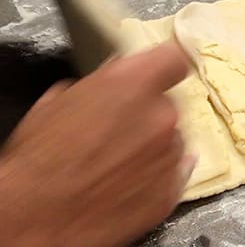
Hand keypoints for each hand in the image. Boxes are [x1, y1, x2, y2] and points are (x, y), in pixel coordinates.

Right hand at [0, 43, 194, 246]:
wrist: (36, 219)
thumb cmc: (39, 159)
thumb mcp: (60, 102)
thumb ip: (100, 85)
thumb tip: (111, 84)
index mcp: (134, 85)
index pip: (173, 59)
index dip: (165, 64)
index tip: (160, 71)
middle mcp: (161, 116)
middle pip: (169, 103)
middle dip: (148, 112)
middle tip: (120, 129)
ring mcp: (170, 155)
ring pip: (171, 138)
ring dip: (152, 144)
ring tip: (119, 161)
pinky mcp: (171, 191)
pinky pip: (174, 171)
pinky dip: (157, 172)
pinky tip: (130, 179)